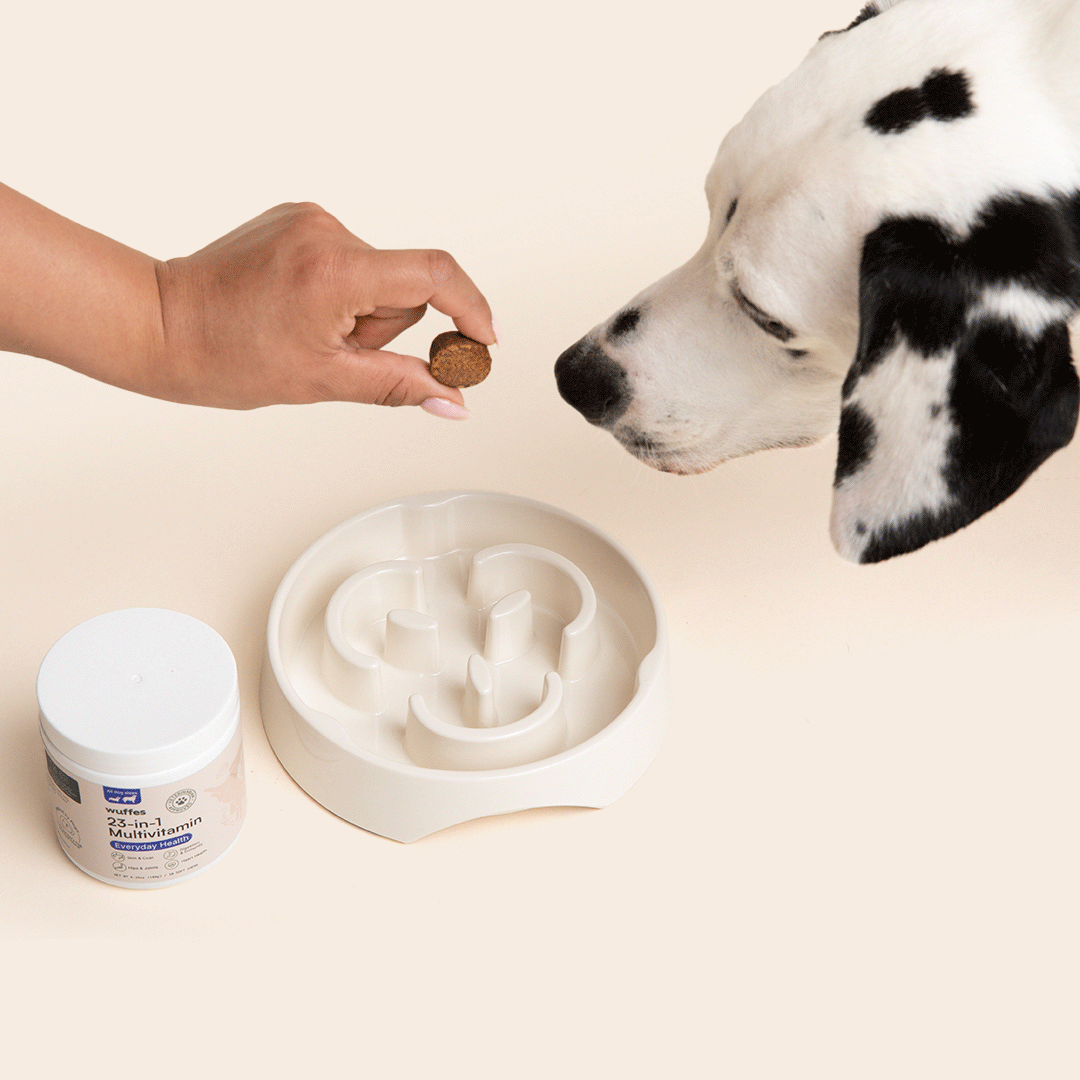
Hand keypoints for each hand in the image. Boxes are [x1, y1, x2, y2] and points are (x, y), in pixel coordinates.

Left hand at [153, 202, 495, 413]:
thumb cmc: (225, 355)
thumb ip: (400, 386)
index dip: (471, 309)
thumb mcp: (324, 380)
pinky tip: (300, 309)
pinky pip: (351, 260)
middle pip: (404, 286)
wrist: (162, 323)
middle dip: (385, 327)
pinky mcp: (298, 218)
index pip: (434, 275)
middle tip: (337, 352)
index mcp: (334, 270)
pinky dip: (342, 291)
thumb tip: (453, 401)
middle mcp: (326, 231)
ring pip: (378, 276)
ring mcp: (309, 219)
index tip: (485, 341)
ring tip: (309, 331)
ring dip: (361, 311)